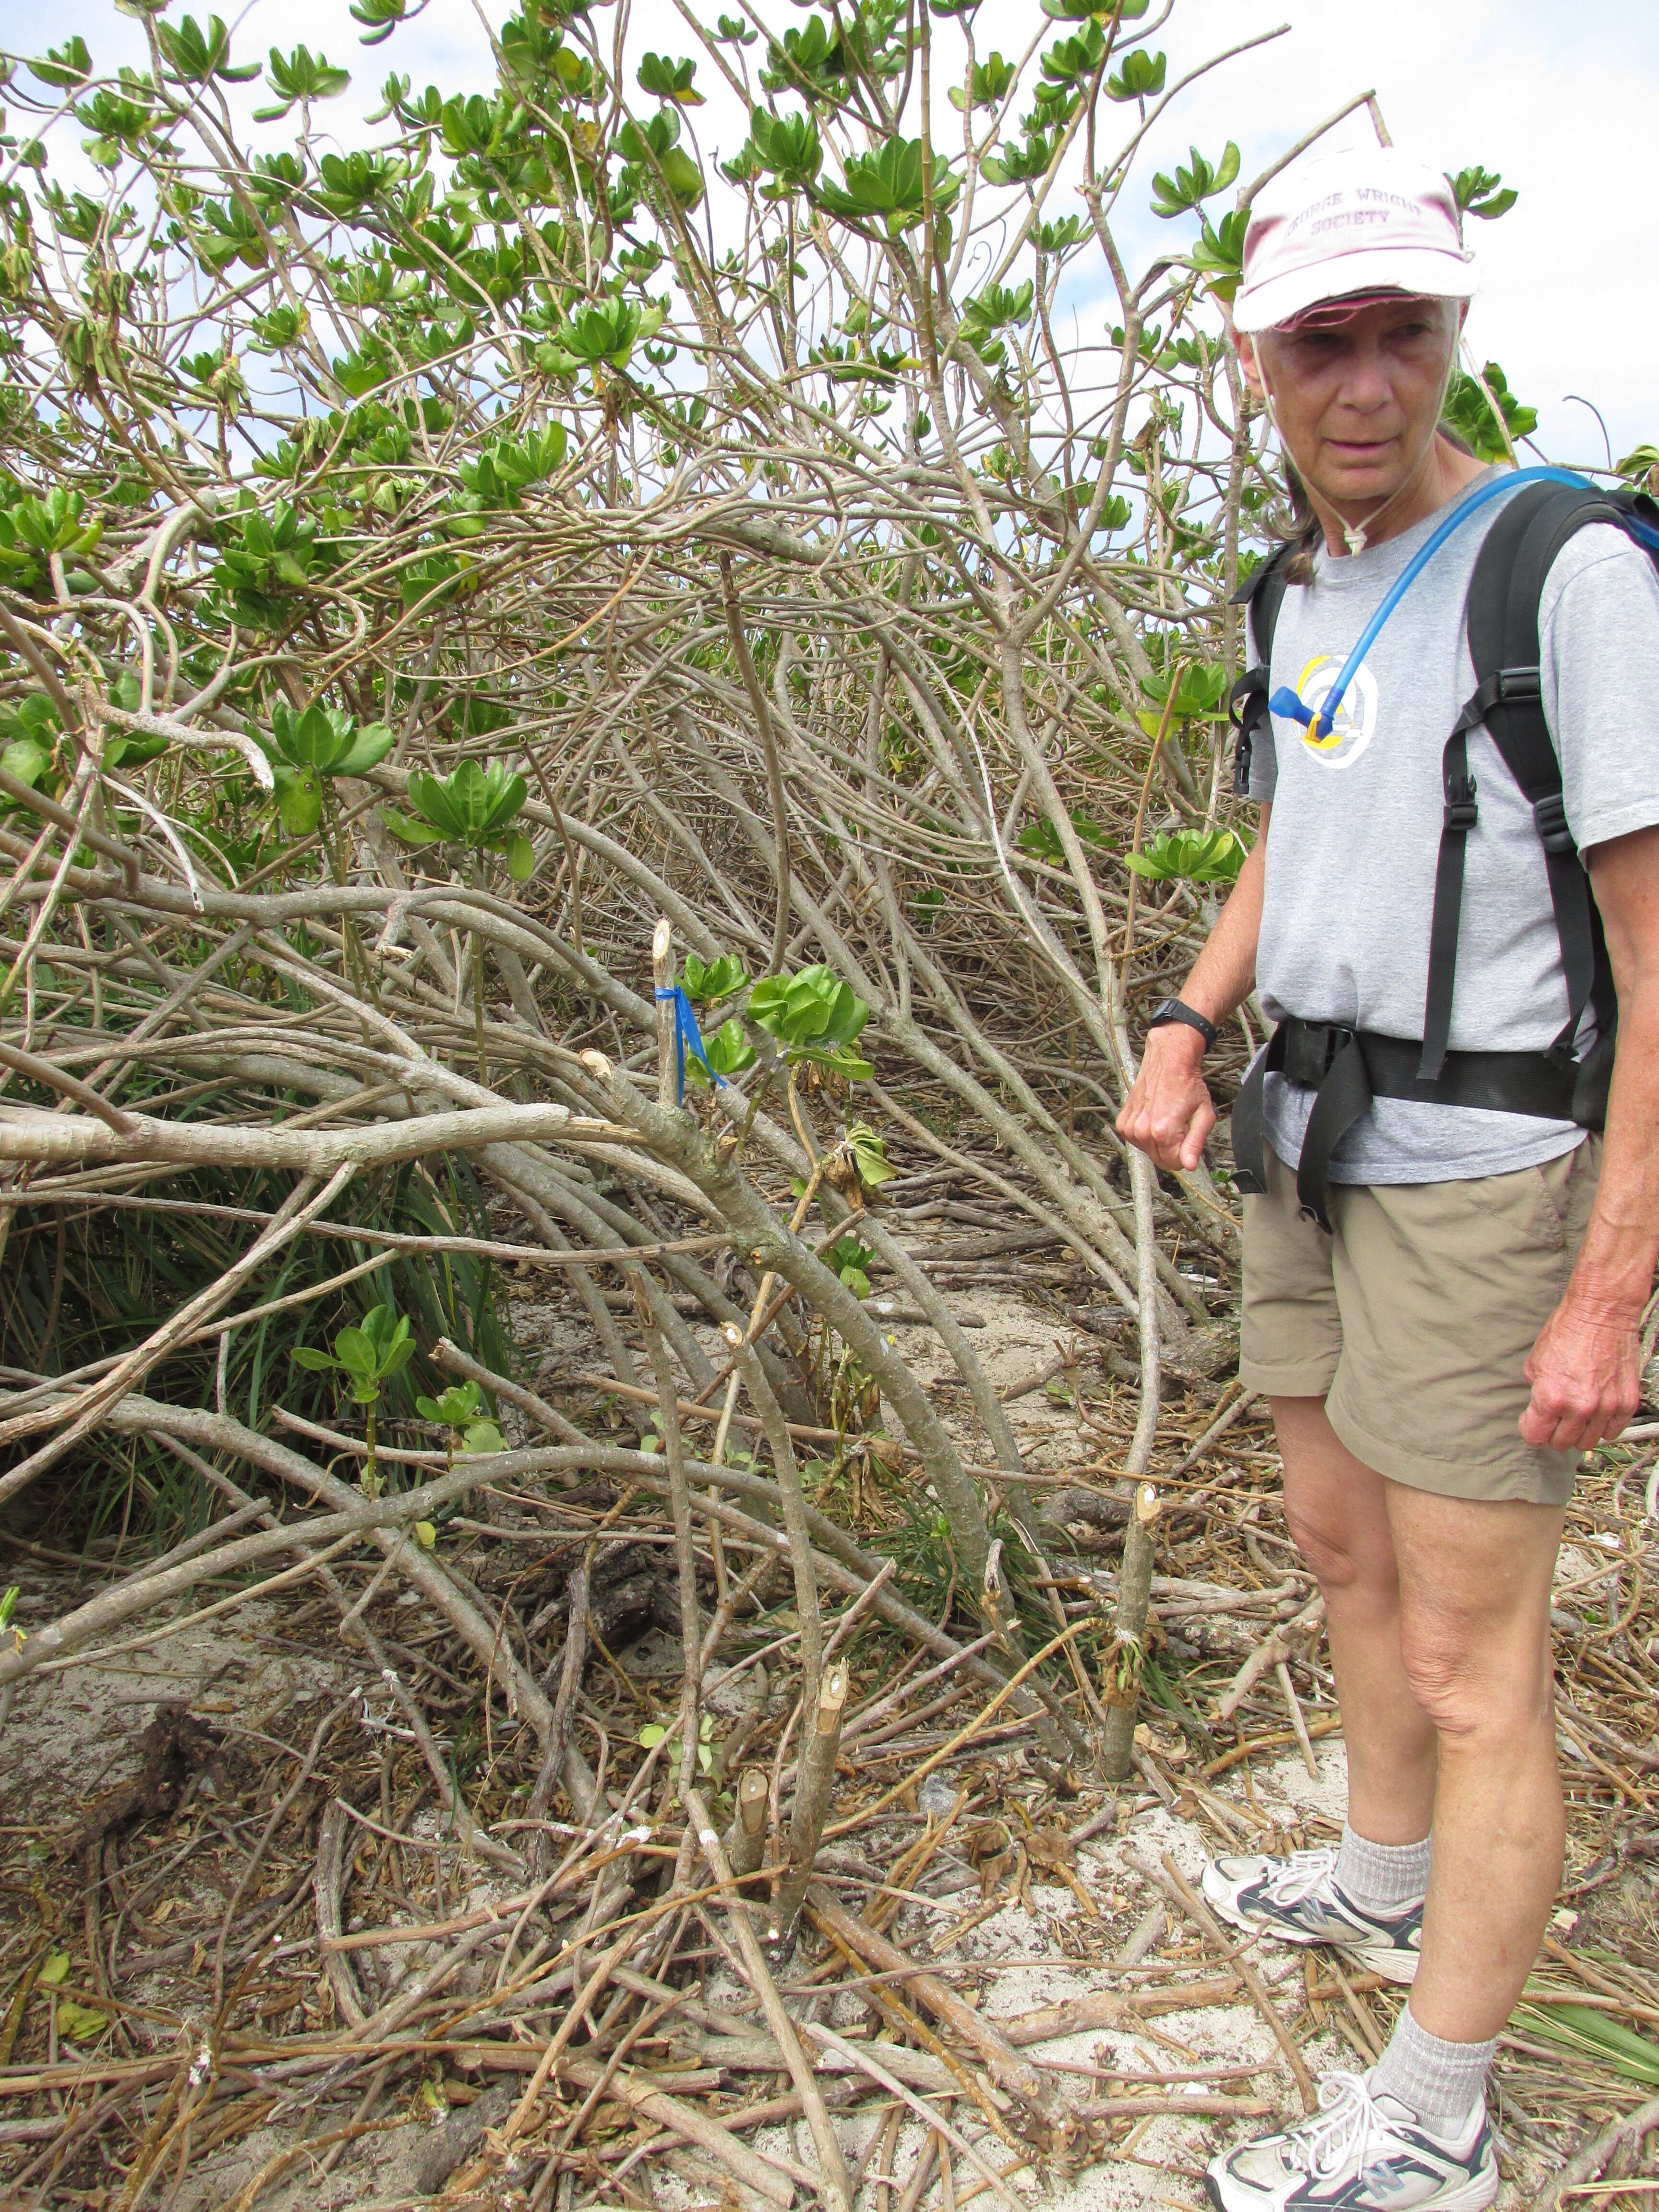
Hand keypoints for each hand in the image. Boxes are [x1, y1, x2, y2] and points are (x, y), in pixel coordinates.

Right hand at [1116, 1025, 1215, 1172]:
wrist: (1168, 1062)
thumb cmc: (1188, 1086)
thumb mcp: (1204, 1115)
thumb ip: (1195, 1144)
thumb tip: (1189, 1166)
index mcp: (1163, 1132)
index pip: (1175, 1165)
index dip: (1185, 1153)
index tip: (1187, 1133)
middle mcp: (1142, 1132)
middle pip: (1160, 1161)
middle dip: (1172, 1148)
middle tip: (1178, 1125)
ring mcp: (1129, 1128)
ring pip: (1148, 1151)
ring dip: (1158, 1141)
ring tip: (1166, 1118)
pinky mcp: (1122, 1123)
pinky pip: (1137, 1141)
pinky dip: (1146, 1133)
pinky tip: (1153, 1116)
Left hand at [1521, 1291, 1643, 1450]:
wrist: (1601, 1314)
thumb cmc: (1567, 1332)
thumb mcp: (1536, 1362)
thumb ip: (1536, 1391)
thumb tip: (1538, 1407)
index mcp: (1551, 1398)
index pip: (1535, 1437)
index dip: (1531, 1430)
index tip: (1532, 1422)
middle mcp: (1579, 1407)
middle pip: (1562, 1443)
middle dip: (1553, 1434)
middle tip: (1553, 1421)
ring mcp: (1606, 1407)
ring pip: (1588, 1442)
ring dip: (1578, 1433)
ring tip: (1574, 1419)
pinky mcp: (1626, 1403)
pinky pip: (1614, 1432)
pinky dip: (1603, 1428)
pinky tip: (1595, 1416)